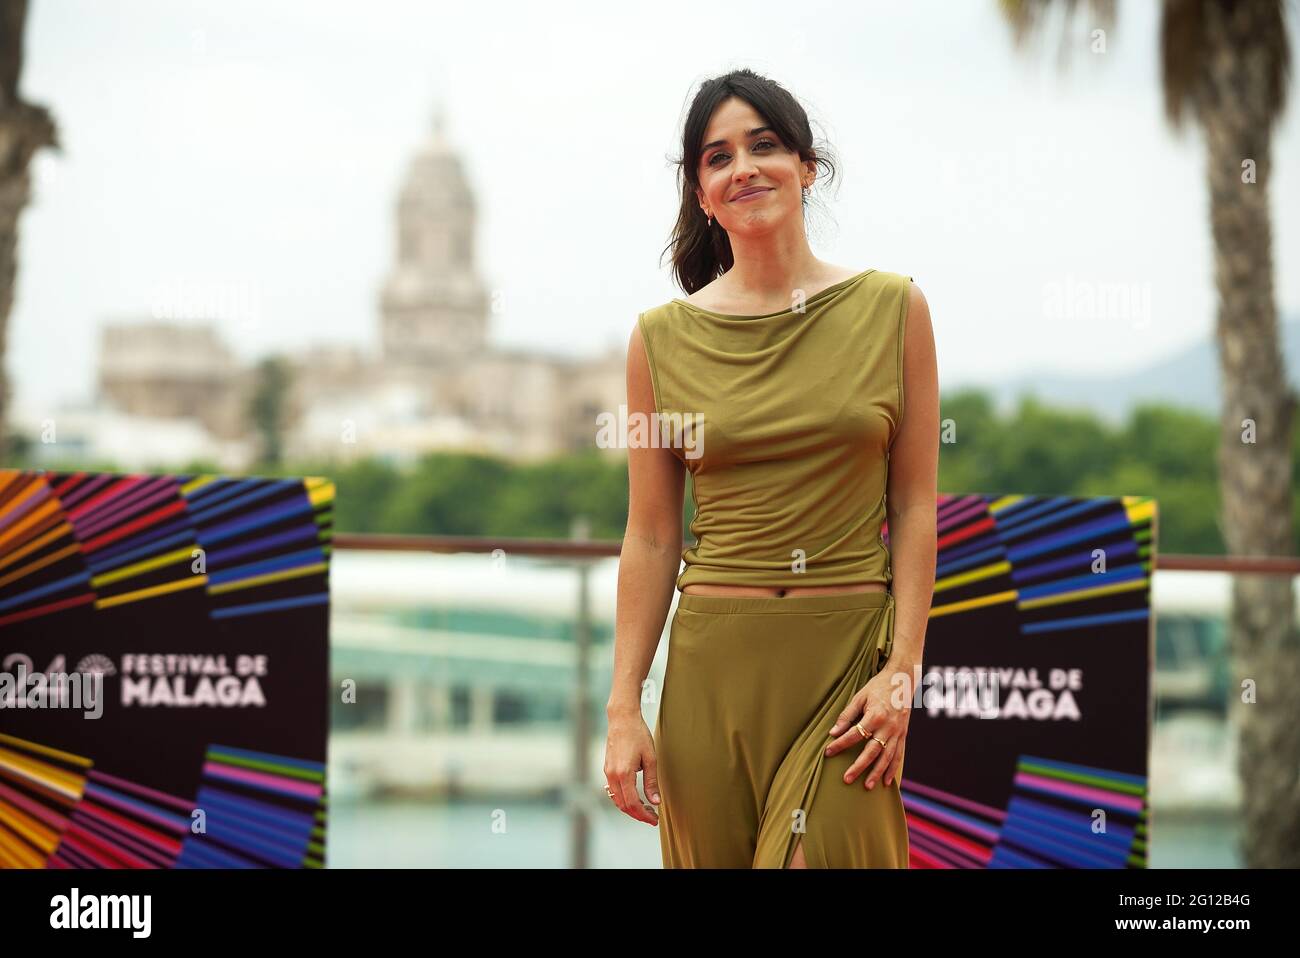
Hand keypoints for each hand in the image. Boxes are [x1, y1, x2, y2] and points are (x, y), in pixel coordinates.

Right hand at [602, 710, 659, 824]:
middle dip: (638, 814)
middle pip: (623, 805)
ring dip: (630, 808)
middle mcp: (612, 775)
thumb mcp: (651, 758)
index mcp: (624, 774)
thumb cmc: (638, 734)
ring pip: (616, 799)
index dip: (644, 815)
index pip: (633, 803)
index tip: (655, 819)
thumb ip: (652, 782)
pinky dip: (623, 799)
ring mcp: (607, 772)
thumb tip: (655, 801)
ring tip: (646, 809)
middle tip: (652, 817)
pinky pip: (613, 790)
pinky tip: (634, 797)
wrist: (622, 718)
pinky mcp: (607, 768)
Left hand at [823, 665, 912, 788]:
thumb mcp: (860, 696)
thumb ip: (847, 715)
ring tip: (867, 786)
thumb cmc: (878, 686)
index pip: (855, 734)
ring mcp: (897, 732)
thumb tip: (833, 732)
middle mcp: (888, 726)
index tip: (828, 752)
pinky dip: (892, 768)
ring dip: (876, 773)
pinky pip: (898, 755)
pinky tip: (886, 781)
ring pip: (887, 757)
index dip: (840, 744)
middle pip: (871, 751)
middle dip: (858, 767)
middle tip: (846, 779)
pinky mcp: (903, 734)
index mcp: (876, 715)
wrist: (902, 679)